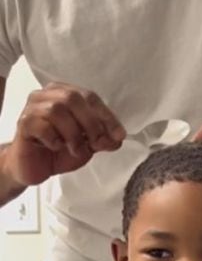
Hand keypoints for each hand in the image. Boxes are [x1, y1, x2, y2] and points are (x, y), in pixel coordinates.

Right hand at [7, 82, 124, 185]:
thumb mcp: (89, 144)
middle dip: (91, 123)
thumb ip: (103, 138)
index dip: (106, 116)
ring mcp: (32, 108)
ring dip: (73, 134)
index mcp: (65, 93)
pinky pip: (41, 126)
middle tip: (96, 144)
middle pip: (73, 98)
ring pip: (56, 110)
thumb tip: (117, 137)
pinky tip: (56, 147)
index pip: (90, 97)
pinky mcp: (23, 124)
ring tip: (76, 150)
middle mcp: (46, 95)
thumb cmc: (61, 150)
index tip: (119, 135)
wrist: (35, 166)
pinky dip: (54, 139)